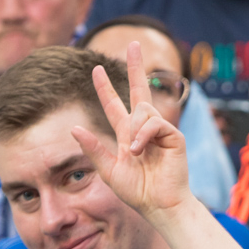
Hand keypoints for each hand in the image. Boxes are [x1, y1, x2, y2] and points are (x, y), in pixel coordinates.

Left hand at [72, 41, 191, 222]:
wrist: (159, 204)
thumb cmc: (136, 191)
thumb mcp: (107, 170)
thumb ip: (93, 149)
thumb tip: (74, 127)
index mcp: (127, 135)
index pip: (114, 105)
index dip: (105, 88)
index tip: (97, 69)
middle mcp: (143, 129)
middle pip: (139, 90)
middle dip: (136, 67)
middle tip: (133, 44)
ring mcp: (160, 131)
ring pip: (143, 110)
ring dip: (135, 130)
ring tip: (135, 153)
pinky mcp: (173, 136)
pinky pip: (154, 123)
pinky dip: (144, 136)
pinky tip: (140, 151)